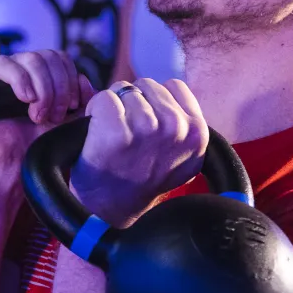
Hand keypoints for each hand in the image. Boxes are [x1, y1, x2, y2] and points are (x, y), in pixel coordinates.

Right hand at [0, 51, 95, 162]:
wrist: (13, 165)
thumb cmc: (37, 145)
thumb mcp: (70, 118)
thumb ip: (82, 98)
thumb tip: (84, 79)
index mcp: (40, 76)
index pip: (59, 58)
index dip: (70, 77)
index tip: (73, 104)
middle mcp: (20, 70)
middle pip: (48, 55)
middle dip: (58, 86)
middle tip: (54, 114)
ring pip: (30, 58)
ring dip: (42, 88)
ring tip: (38, 114)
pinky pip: (3, 63)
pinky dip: (20, 79)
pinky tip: (25, 99)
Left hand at [71, 79, 208, 224]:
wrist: (110, 207)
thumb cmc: (141, 177)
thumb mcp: (180, 155)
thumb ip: (184, 123)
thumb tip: (171, 90)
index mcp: (197, 133)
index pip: (175, 86)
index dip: (155, 100)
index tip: (148, 124)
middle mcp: (176, 129)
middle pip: (147, 85)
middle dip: (134, 102)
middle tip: (129, 132)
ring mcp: (147, 129)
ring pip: (124, 89)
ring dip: (114, 107)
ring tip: (114, 136)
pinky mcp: (116, 132)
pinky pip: (103, 98)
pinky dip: (95, 110)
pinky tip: (99, 133)